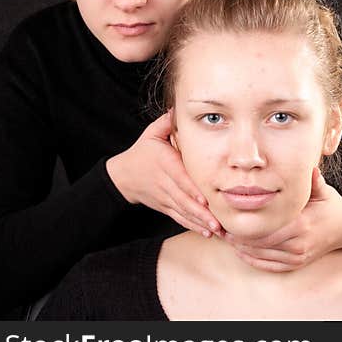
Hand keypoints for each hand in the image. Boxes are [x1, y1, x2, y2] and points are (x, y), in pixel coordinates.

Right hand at [106, 112, 221, 236]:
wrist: (122, 176)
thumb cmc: (142, 152)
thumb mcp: (151, 134)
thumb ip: (167, 122)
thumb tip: (179, 108)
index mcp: (165, 165)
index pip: (180, 178)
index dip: (192, 190)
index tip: (206, 199)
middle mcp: (165, 183)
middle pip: (184, 199)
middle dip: (201, 212)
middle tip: (218, 222)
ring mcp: (165, 197)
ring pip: (184, 211)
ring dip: (200, 222)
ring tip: (216, 231)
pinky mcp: (165, 206)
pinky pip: (180, 217)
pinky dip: (193, 225)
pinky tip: (206, 233)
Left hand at [226, 167, 341, 271]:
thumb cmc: (330, 205)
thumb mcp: (322, 190)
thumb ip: (312, 180)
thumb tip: (306, 165)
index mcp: (301, 224)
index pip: (265, 229)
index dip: (245, 226)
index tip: (229, 217)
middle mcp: (298, 243)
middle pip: (258, 244)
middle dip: (238, 237)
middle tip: (221, 227)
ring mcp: (297, 257)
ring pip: (261, 256)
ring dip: (241, 248)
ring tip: (226, 237)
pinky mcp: (296, 264)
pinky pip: (268, 266)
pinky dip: (252, 259)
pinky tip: (240, 250)